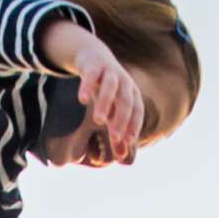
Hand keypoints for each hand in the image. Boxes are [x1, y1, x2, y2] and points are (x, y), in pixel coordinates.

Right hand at [72, 34, 144, 159]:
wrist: (94, 57)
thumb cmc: (106, 91)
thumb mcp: (112, 112)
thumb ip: (117, 134)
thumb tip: (123, 159)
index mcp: (132, 95)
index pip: (137, 112)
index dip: (133, 126)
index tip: (128, 143)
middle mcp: (124, 82)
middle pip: (125, 102)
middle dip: (121, 120)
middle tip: (115, 138)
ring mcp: (110, 72)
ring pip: (110, 87)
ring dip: (105, 103)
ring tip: (98, 121)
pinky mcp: (94, 65)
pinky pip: (91, 75)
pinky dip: (87, 86)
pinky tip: (81, 100)